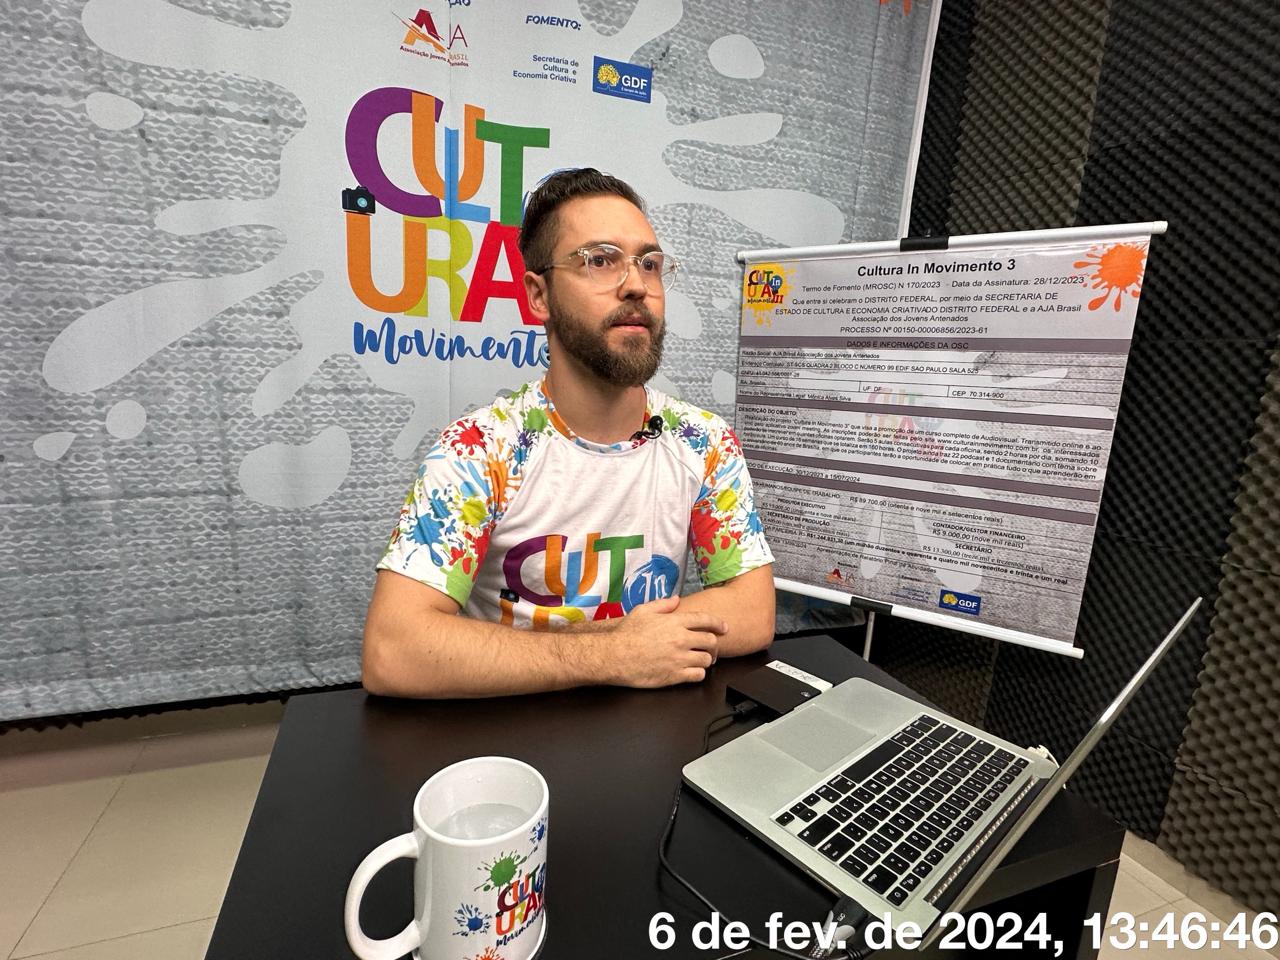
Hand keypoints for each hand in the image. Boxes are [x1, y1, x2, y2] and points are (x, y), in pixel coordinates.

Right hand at [595, 595, 727, 687]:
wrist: (614, 656)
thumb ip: (663, 605)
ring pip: (707, 660)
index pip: (705, 620)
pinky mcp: (675, 675)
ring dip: (707, 660)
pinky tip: (693, 671)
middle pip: (711, 641)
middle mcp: (681, 639)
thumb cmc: (626, 634)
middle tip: (711, 647)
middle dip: (714, 644)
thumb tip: (676, 600)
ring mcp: (679, 658)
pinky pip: (698, 675)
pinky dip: (699, 673)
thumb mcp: (642, 611)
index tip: (723, 627)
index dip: (718, 623)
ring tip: (702, 660)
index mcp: (675, 622)